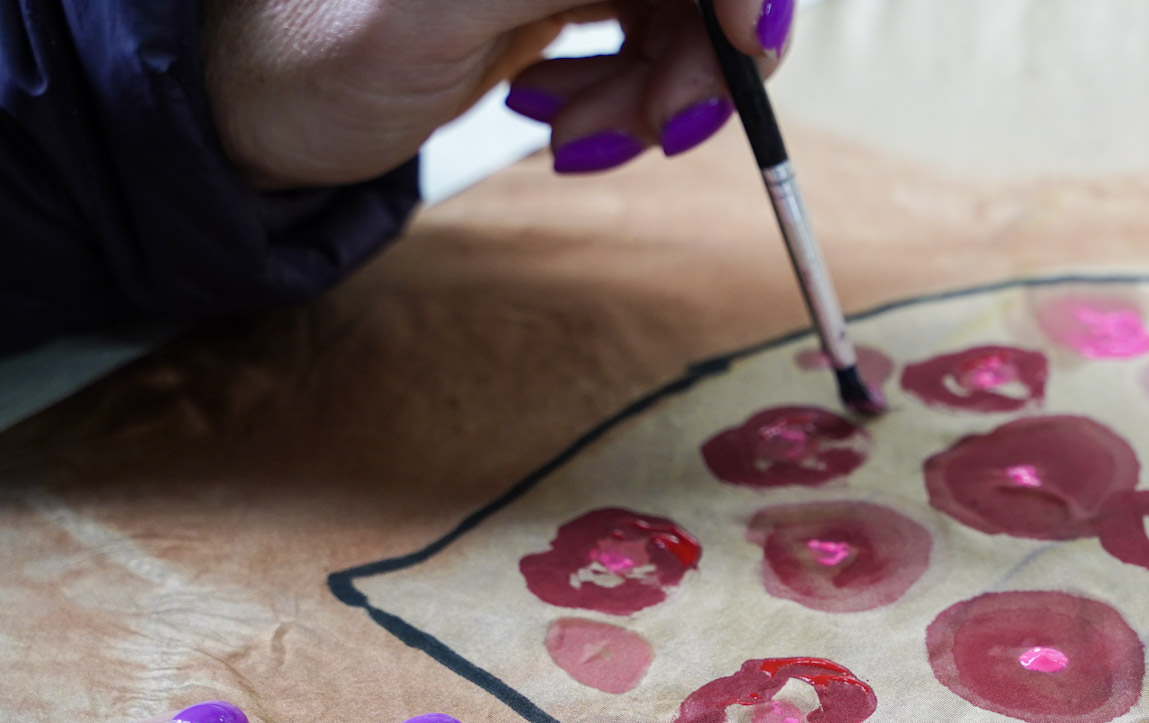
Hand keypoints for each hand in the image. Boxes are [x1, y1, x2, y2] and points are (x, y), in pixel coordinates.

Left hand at [203, 0, 793, 187]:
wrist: (259, 110)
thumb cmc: (312, 49)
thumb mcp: (447, 6)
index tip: (742, 49)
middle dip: (701, 55)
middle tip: (665, 128)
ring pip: (688, 12)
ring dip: (665, 91)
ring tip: (588, 137)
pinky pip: (653, 40)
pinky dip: (634, 96)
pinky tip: (570, 119)